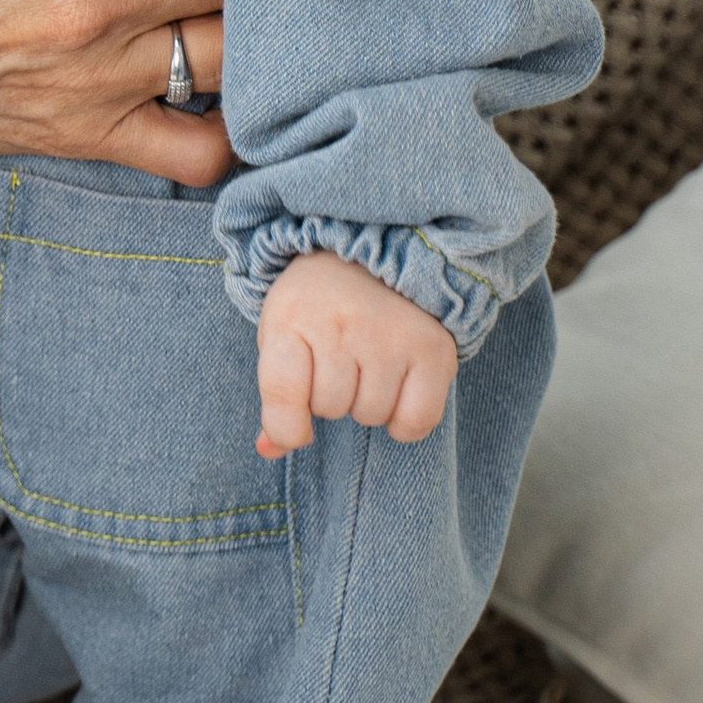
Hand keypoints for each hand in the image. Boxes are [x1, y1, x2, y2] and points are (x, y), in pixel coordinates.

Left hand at [255, 251, 456, 456]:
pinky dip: (405, 422)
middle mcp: (342, 325)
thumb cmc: (319, 306)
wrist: (376, 253)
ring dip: (367, 405)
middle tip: (338, 364)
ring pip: (371, 415)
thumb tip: (269, 450)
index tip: (294, 430)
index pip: (282, 392)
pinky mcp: (433, 349)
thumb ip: (277, 395)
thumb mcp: (283, 334)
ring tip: (368, 366)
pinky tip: (397, 393)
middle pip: (330, 408)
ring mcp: (390, 336)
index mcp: (292, 317)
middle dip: (330, 399)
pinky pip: (416, 420)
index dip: (285, 426)